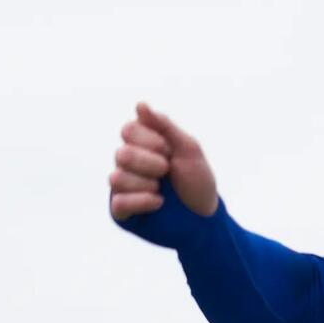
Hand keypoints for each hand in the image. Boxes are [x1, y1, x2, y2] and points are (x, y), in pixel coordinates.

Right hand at [109, 101, 217, 221]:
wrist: (206, 218)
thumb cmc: (197, 182)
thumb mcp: (187, 148)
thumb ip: (164, 125)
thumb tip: (140, 105)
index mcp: (141, 144)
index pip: (128, 131)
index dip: (150, 140)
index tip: (169, 151)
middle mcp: (128, 164)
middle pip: (121, 154)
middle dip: (149, 162)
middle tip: (166, 170)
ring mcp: (124, 188)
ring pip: (117, 178)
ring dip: (145, 183)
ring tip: (161, 189)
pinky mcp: (123, 213)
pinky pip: (119, 203)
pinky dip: (141, 201)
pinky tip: (158, 202)